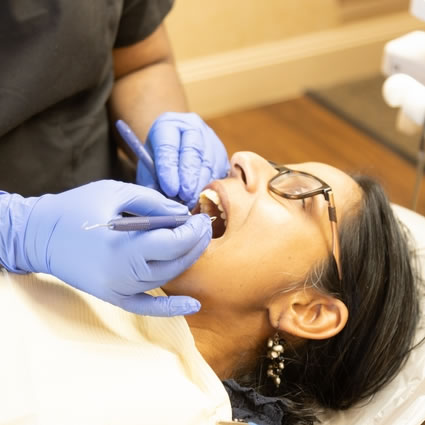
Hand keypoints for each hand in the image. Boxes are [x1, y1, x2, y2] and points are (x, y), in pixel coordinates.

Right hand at [14, 181, 211, 315]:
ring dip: (185, 262)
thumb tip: (181, 212)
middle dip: (195, 244)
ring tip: (197, 243)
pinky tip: (192, 305)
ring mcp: (117, 290)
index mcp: (122, 247)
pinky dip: (170, 308)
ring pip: (165, 279)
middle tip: (205, 227)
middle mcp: (122, 275)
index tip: (201, 218)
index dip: (193, 231)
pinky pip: (146, 307)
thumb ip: (152, 202)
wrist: (39, 235)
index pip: (172, 243)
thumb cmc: (75, 208)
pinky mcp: (113, 297)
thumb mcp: (115, 192)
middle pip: (173, 263)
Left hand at [137, 112, 229, 208]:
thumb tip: (163, 202)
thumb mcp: (148, 167)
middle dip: (189, 179)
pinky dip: (213, 186)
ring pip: (210, 163)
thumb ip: (153, 182)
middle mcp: (191, 127)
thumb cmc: (159, 159)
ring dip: (201, 185)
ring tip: (193, 202)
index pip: (169, 147)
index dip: (170, 170)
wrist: (174, 146)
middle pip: (193, 153)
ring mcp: (210, 138)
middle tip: (184, 198)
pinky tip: (204, 198)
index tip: (170, 190)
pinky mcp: (222, 152)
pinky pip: (221, 171)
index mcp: (168, 125)